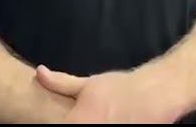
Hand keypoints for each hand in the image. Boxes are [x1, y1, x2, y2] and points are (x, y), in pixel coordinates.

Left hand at [35, 65, 184, 123]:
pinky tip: (115, 122)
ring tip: (106, 118)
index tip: (64, 118)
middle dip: (79, 122)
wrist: (157, 93)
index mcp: (76, 122)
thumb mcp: (90, 84)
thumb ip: (61, 83)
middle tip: (94, 116)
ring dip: (95, 126)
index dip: (58, 122)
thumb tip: (38, 73)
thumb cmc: (121, 87)